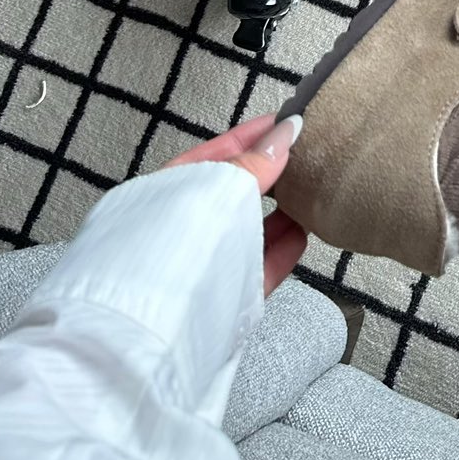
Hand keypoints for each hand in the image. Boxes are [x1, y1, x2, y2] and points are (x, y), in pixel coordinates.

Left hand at [165, 113, 306, 293]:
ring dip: (283, 210)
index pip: (217, 154)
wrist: (143, 338)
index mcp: (167, 193)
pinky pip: (259, 266)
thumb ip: (253, 164)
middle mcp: (184, 227)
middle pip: (236, 192)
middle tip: (311, 153)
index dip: (254, 135)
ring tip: (315, 189)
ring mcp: (203, 265)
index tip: (291, 121)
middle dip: (272, 172)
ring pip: (250, 230)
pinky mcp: (224, 299)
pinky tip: (305, 232)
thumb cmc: (166, 252)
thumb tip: (288, 130)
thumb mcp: (212, 192)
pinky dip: (283, 249)